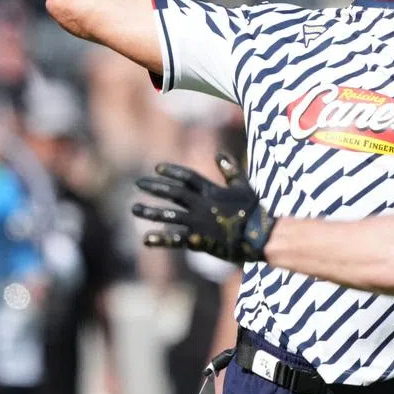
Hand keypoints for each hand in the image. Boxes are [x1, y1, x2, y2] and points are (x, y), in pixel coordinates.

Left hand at [131, 154, 273, 262]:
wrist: (259, 236)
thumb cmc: (254, 211)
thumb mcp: (243, 186)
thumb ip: (230, 170)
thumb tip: (219, 154)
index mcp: (212, 191)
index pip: (187, 177)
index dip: (172, 171)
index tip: (157, 168)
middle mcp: (202, 204)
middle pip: (174, 193)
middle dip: (155, 187)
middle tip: (138, 184)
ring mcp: (199, 222)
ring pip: (170, 215)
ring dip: (151, 211)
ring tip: (134, 208)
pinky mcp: (199, 240)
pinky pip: (176, 239)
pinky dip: (162, 239)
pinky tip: (146, 239)